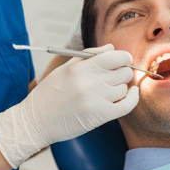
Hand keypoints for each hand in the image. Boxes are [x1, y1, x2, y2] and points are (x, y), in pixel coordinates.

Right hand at [0, 46, 138, 167]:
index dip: (123, 57)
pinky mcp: (100, 116)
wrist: (36, 121)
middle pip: (124, 72)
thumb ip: (90, 56)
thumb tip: (112, 48)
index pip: (117, 56)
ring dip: (119, 88)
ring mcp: (96, 100)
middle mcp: (90, 82)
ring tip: (106, 91)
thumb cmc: (49, 93)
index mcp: (80, 68)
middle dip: (122, 73)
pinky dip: (133, 99)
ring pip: (124, 88)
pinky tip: (132, 94)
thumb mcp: (64, 68)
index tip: (121, 61)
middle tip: (113, 77)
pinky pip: (127, 105)